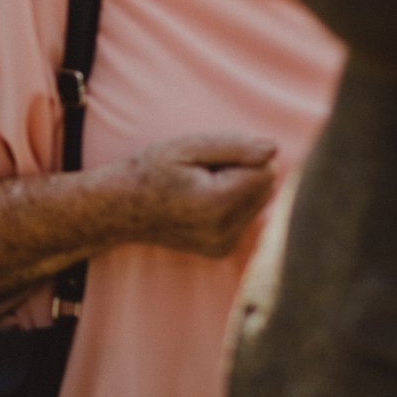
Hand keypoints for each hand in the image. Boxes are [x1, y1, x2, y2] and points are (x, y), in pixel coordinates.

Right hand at [118, 134, 280, 257]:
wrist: (122, 208)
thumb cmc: (151, 170)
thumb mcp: (187, 146)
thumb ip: (234, 146)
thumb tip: (273, 150)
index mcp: (218, 203)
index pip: (266, 170)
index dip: (243, 156)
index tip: (211, 159)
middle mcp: (225, 230)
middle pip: (266, 188)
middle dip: (244, 172)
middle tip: (206, 170)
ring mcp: (224, 244)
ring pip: (259, 202)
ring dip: (240, 187)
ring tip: (203, 185)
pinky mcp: (222, 250)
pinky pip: (246, 217)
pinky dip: (232, 204)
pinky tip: (203, 201)